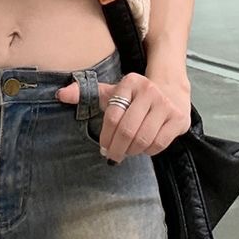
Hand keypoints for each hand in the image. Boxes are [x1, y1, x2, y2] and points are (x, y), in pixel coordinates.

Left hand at [56, 71, 190, 162]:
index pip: (112, 115)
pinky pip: (159, 144)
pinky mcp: (178, 119)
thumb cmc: (135, 96)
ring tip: (127, 152)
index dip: (106, 136)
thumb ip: (85, 93)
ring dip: (132, 151)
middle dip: (117, 149)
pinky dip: (148, 151)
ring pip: (143, 139)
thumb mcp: (111, 92)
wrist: (171, 90)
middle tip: (112, 157)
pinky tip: (143, 148)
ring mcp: (166, 105)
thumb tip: (60, 94)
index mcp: (130, 82)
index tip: (103, 147)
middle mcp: (150, 91)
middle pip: (128, 130)